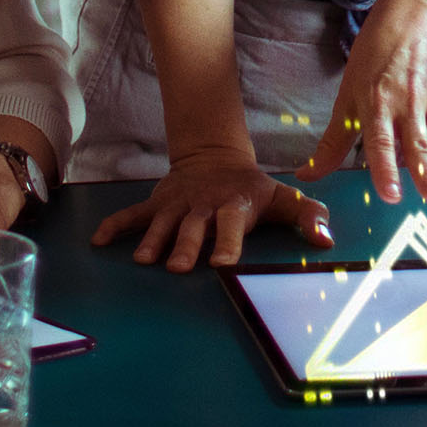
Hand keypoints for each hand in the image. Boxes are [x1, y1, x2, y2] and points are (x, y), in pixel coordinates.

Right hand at [94, 153, 333, 270]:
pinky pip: (132, 215)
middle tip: (178, 267)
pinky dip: (115, 226)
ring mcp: (177, 205)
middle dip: (186, 246)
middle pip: (193, 229)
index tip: (223, 264)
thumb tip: (327, 240)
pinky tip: (98, 241)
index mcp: (234, 206)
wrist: (215, 159)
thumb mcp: (282, 198)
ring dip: (153, 241)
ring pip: (163, 224)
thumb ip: (307, 216)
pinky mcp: (157, 204)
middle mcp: (204, 206)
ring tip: (143, 261)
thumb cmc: (252, 189)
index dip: (228, 243)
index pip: (231, 225)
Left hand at [300, 0, 426, 205]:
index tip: (391, 195)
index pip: (380, 141)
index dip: (385, 168)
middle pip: (418, 142)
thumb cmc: (372, 61)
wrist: (410, 20)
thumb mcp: (346, 97)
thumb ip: (332, 143)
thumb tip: (306, 177)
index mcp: (377, 104)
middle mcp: (408, 103)